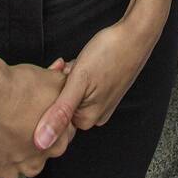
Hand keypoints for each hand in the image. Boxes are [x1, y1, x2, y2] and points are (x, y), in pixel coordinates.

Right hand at [0, 61, 77, 177]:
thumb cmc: (18, 89)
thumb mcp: (54, 80)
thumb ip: (65, 87)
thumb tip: (67, 81)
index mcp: (57, 144)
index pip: (61, 136)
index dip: (52, 122)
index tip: (41, 114)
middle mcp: (36, 162)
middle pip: (39, 153)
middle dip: (34, 138)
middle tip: (23, 119)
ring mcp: (12, 169)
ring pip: (16, 163)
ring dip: (13, 150)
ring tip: (6, 128)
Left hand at [35, 21, 153, 147]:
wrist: (136, 34)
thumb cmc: (109, 53)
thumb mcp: (79, 81)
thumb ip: (60, 112)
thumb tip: (41, 143)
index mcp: (87, 120)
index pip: (54, 114)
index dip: (50, 93)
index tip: (53, 75)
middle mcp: (95, 115)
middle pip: (63, 102)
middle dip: (59, 83)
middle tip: (64, 66)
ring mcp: (101, 101)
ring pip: (71, 91)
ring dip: (68, 75)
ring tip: (76, 61)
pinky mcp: (105, 89)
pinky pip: (82, 85)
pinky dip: (77, 72)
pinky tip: (82, 61)